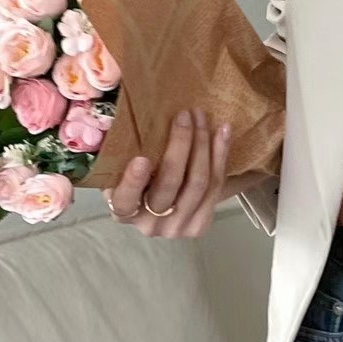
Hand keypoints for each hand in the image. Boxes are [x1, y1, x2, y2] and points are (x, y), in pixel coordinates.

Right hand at [105, 108, 229, 237]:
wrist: (162, 210)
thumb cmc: (136, 182)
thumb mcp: (121, 171)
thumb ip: (120, 154)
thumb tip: (119, 115)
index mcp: (123, 212)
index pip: (125, 200)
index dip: (133, 181)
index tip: (141, 159)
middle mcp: (150, 224)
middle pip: (170, 182)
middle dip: (181, 143)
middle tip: (184, 115)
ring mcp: (178, 227)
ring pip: (198, 182)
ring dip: (203, 143)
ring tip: (201, 117)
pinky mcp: (201, 223)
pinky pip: (217, 185)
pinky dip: (221, 154)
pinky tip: (223, 131)